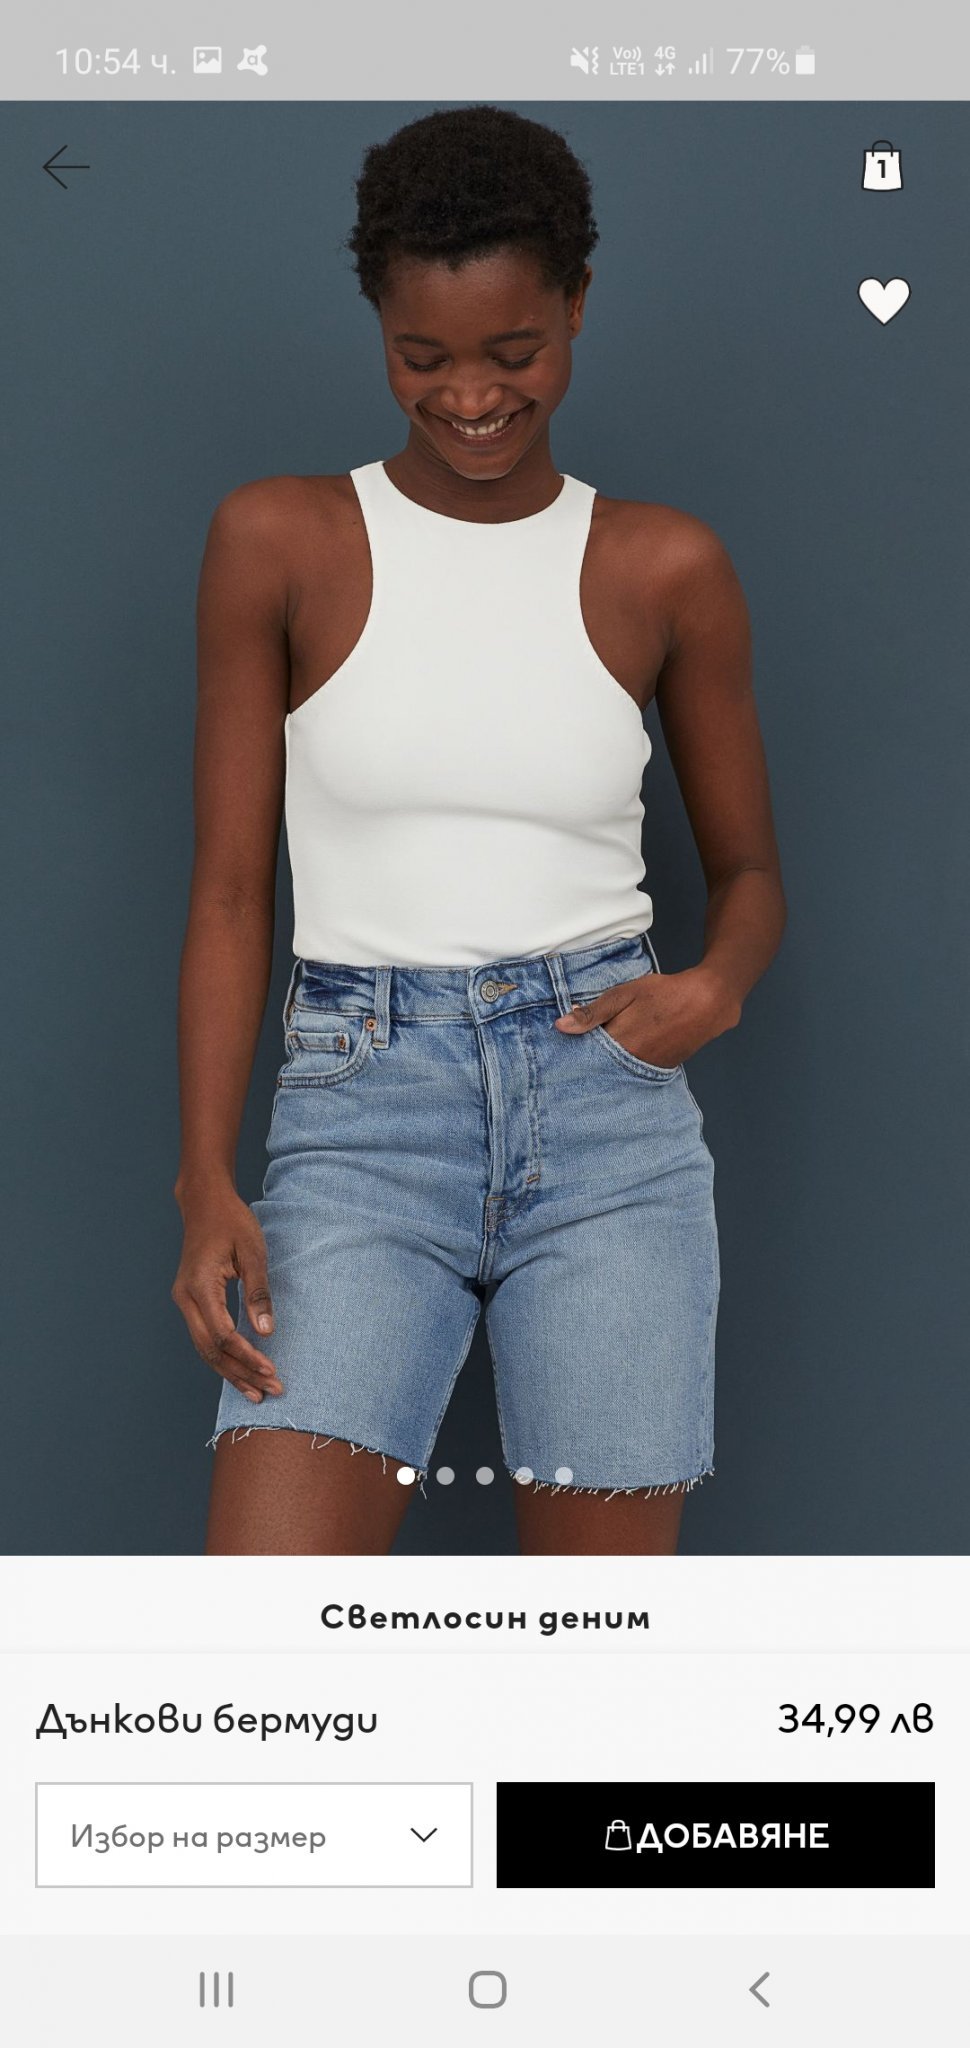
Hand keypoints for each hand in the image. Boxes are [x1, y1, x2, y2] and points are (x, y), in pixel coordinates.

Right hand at [171, 1186, 283, 1402]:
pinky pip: (204, 1337)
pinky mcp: (190, 1301)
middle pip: (211, 1350)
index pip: (223, 1335)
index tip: (271, 1371)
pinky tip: (241, 1370)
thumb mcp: (253, 1253)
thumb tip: (266, 1333)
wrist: (204, 1203)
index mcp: (200, 1286)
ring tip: (256, 1392)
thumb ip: (258, 1293)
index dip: (247, 1357)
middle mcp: (185, 1298)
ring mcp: (184, 1301)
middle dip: (240, 1373)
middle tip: (269, 1391)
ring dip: (231, 1371)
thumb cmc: (232, 1222)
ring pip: (205, 1348)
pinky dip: (223, 1356)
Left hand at [554, 964, 740, 1067]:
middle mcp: (631, 1064)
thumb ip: (593, 1013)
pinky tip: (623, 1053)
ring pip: (617, 1071)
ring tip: (601, 1050)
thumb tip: (560, 1027)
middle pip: (599, 1068)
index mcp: (618, 1045)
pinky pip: (634, 1070)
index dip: (573, 1052)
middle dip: (587, 1060)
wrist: (709, 1002)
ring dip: (606, 1063)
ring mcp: (648, 1069)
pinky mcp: (661, 1069)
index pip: (584, 1057)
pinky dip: (625, 1064)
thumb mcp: (624, 995)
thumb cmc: (665, 994)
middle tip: (575, 1056)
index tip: (560, 1051)